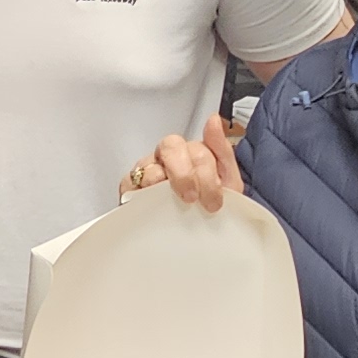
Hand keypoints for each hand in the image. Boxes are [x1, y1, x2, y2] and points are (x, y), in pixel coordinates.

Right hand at [121, 115, 245, 213]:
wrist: (194, 237)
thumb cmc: (207, 208)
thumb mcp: (227, 184)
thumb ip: (223, 152)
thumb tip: (213, 120)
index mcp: (193, 153)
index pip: (198, 147)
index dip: (207, 172)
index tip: (214, 199)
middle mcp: (170, 158)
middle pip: (172, 146)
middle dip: (186, 173)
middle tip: (193, 199)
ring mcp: (148, 170)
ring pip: (151, 165)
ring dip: (164, 185)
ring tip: (174, 204)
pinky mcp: (130, 187)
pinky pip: (130, 182)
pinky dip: (141, 192)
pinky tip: (153, 203)